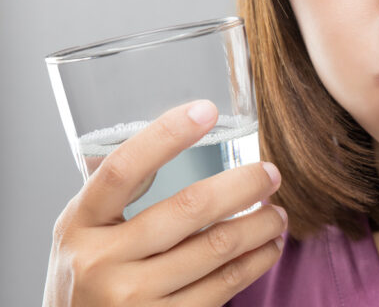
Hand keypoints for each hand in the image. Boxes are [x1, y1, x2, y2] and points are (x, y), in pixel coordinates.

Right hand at [43, 100, 286, 305]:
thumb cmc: (87, 275)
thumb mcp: (84, 232)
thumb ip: (117, 195)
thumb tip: (173, 138)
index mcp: (80, 224)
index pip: (124, 169)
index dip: (166, 135)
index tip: (207, 110)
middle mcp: (102, 260)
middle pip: (189, 207)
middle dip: (244, 184)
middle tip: (270, 174)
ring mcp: (133, 297)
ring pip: (218, 247)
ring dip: (261, 224)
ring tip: (278, 213)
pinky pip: (225, 285)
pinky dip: (257, 261)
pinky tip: (269, 247)